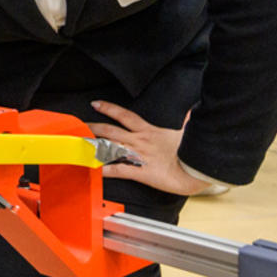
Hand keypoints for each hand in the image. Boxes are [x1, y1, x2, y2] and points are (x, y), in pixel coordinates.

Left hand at [89, 100, 214, 196]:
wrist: (196, 168)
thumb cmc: (191, 150)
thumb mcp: (187, 130)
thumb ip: (186, 119)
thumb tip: (191, 110)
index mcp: (149, 131)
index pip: (125, 115)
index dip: (109, 108)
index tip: (96, 104)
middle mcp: (140, 141)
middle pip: (111, 131)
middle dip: (93, 128)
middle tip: (79, 126)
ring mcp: (138, 156)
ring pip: (111, 148)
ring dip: (94, 147)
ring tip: (80, 146)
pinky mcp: (141, 172)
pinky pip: (119, 170)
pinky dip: (106, 170)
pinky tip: (95, 170)